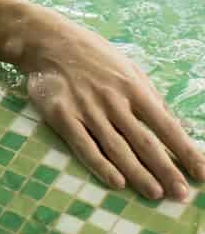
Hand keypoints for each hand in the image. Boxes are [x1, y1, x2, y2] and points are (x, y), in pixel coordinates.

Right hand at [22, 15, 204, 200]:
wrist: (45, 39)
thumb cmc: (91, 54)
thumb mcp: (127, 66)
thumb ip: (150, 96)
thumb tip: (176, 126)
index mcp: (132, 87)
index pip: (166, 126)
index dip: (186, 152)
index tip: (201, 175)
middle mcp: (112, 99)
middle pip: (143, 141)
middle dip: (165, 169)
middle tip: (181, 195)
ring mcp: (86, 107)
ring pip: (116, 147)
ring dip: (138, 173)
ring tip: (156, 194)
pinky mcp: (61, 113)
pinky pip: (83, 144)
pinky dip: (100, 165)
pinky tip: (116, 181)